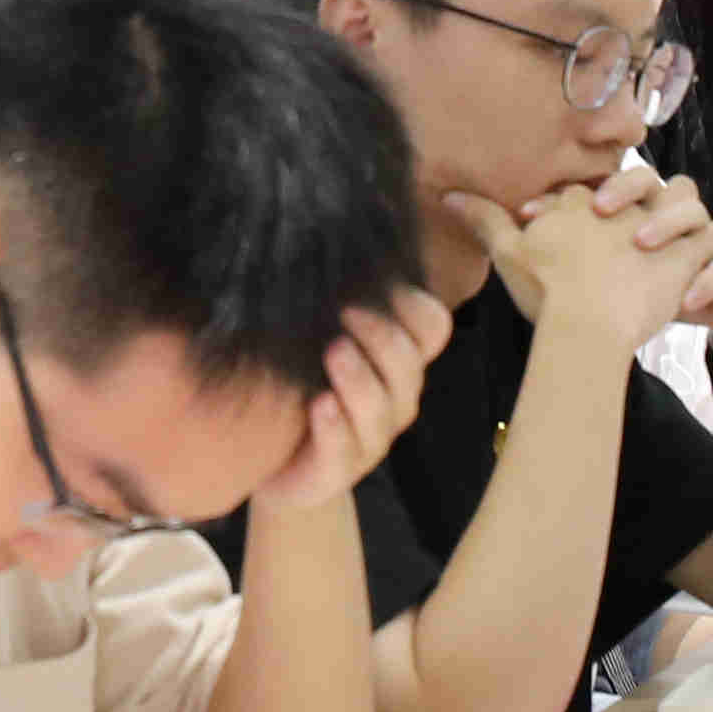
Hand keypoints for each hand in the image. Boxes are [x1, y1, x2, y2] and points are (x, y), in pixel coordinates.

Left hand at [250, 288, 453, 512]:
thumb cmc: (305, 392)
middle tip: (345, 311)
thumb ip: (338, 306)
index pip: (432, 327)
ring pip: (382, 407)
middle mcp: (394, 399)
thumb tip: (324, 241)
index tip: (382, 283)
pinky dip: (335, 425)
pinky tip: (320, 404)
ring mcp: (370, 438)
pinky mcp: (337, 471)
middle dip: (381, 335)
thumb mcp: (321, 342)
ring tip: (333, 351)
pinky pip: (344, 448)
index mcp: (398, 363)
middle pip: (409, 363)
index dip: (416, 304)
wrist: (280, 471)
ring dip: (360, 377)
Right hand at [441, 162, 712, 354]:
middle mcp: (620, 205)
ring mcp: (656, 226)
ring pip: (681, 195)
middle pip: (634, 184)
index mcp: (578, 202)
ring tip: (683, 224)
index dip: (579, 207)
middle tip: (637, 221)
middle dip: (636, 196)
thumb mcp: (508, 253)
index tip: (577, 225)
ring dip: (683, 207)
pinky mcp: (686, 253)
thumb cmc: (545, 292)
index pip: (581, 191)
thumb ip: (484, 220)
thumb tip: (448, 194)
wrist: (587, 324)